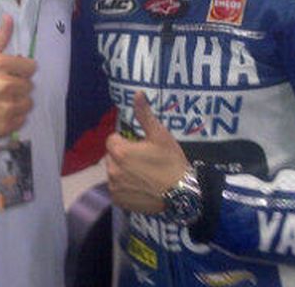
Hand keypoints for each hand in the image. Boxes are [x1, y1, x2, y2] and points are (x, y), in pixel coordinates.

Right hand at [0, 15, 36, 141]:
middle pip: (29, 86)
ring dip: (17, 103)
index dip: (21, 71)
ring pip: (27, 103)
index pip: (30, 67)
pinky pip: (22, 120)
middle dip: (17, 87)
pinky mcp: (4, 126)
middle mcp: (4, 85)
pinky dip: (13, 118)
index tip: (11, 75)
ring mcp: (5, 107)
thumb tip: (10, 18)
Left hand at [105, 92, 189, 212]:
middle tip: (144, 161)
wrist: (182, 194)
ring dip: (123, 171)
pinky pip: (116, 188)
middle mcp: (112, 170)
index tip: (141, 147)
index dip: (126, 141)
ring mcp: (114, 187)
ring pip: (114, 172)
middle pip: (112, 156)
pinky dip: (124, 187)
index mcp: (120, 152)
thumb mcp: (160, 135)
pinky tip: (140, 186)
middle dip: (123, 156)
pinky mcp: (118, 201)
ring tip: (143, 175)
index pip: (113, 140)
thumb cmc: (171, 162)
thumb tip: (137, 93)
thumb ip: (144, 115)